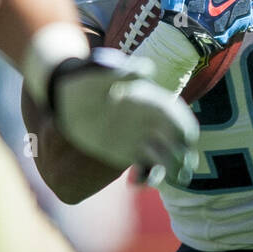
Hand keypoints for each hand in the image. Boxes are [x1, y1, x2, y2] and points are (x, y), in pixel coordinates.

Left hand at [50, 47, 198, 186]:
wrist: (67, 97)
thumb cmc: (86, 78)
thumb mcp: (101, 71)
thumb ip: (122, 70)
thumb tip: (147, 69)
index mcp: (152, 101)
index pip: (179, 116)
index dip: (185, 129)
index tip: (185, 142)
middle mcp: (152, 121)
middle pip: (179, 142)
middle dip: (184, 157)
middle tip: (177, 171)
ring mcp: (142, 138)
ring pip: (167, 158)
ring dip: (171, 171)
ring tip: (156, 180)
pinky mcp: (129, 152)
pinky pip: (146, 168)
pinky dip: (147, 177)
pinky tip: (134, 182)